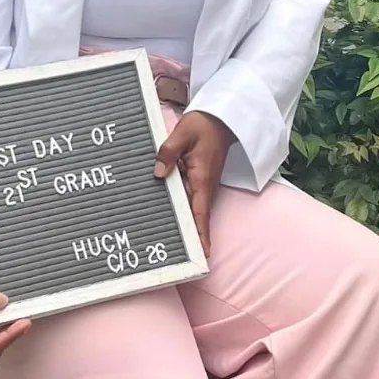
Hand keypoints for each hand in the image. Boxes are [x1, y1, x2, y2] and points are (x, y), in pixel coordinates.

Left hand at [153, 110, 234, 258]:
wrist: (220, 118)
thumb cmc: (203, 125)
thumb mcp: (183, 133)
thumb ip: (168, 152)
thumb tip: (158, 174)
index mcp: (202, 178)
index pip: (201, 212)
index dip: (201, 234)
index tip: (204, 255)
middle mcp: (204, 186)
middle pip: (196, 217)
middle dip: (190, 238)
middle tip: (182, 260)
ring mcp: (203, 184)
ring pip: (192, 210)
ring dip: (186, 226)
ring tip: (171, 247)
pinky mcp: (199, 180)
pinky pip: (190, 199)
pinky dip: (182, 211)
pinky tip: (168, 217)